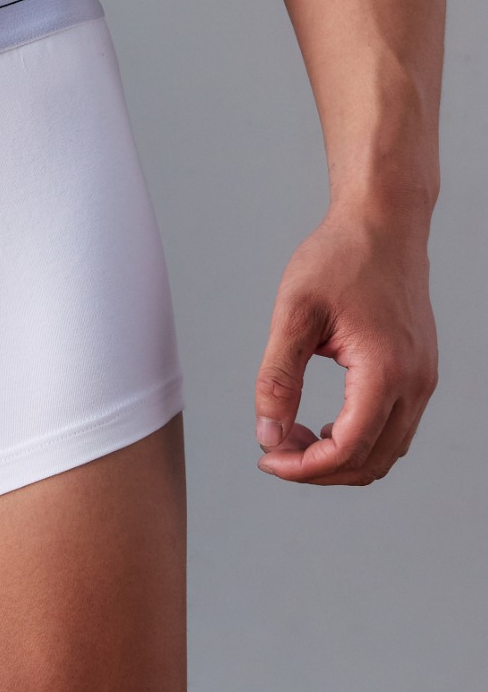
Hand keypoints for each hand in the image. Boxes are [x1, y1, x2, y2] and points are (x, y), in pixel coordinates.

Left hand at [254, 205, 436, 484]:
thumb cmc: (340, 258)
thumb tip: (268, 434)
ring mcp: (423, 378)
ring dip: (339, 458)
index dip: (303, 467)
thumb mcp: (294, 314)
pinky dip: (359, 440)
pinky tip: (324, 424)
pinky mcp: (420, 372)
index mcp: (385, 370)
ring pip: (386, 451)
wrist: (383, 222)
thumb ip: (278, 379)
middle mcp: (415, 381)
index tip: (268, 459)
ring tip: (294, 436)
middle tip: (274, 450)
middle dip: (318, 469)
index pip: (347, 449)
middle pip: (370, 462)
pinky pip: (394, 428)